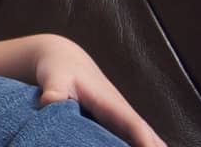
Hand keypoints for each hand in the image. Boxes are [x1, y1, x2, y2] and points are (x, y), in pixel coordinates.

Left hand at [33, 36, 164, 146]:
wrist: (65, 61)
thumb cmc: (60, 70)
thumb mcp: (55, 77)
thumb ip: (54, 90)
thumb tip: (50, 101)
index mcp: (111, 105)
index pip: (134, 126)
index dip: (145, 141)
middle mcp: (124, 115)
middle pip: (151, 139)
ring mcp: (123, 123)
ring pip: (149, 141)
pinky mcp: (118, 128)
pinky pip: (137, 141)